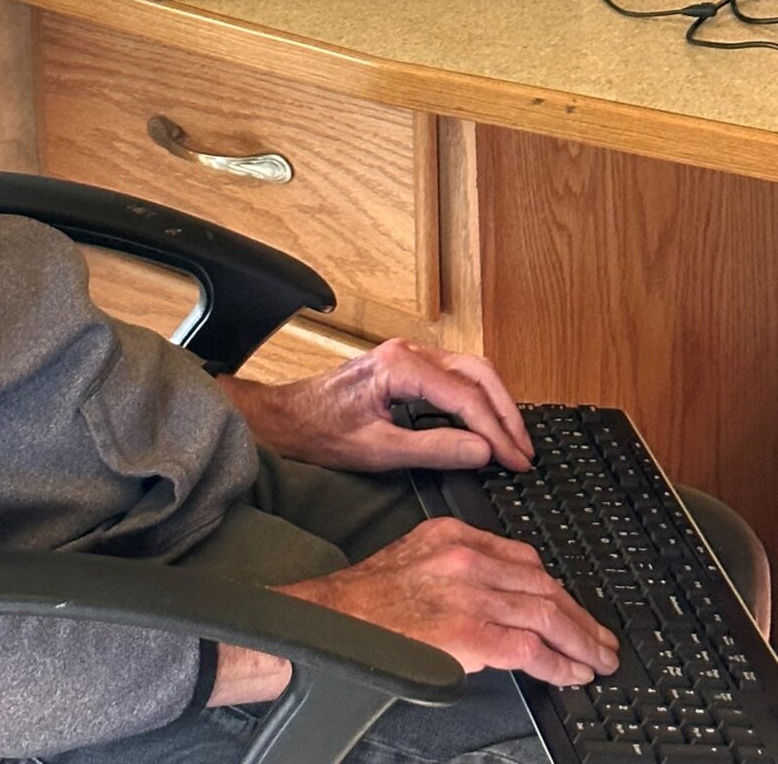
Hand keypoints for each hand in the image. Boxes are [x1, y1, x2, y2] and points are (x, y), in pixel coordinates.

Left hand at [221, 339, 533, 472]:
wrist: (288, 419)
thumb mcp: (380, 451)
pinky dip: (478, 399)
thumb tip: (483, 451)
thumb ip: (435, 450)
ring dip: (496, 404)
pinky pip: (455, 375)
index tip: (516, 461)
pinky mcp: (408, 366)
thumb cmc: (323, 433)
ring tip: (513, 442)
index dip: (497, 432)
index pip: (466, 398)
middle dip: (506, 412)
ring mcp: (409, 355)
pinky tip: (487, 425)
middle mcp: (408, 352)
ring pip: (470, 370)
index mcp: (401, 367)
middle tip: (524, 452)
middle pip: (478, 373)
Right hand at [282, 517, 617, 686]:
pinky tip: (573, 675)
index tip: (572, 607)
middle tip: (602, 639)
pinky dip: (560, 664)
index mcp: (454, 534)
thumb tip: (498, 594)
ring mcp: (472, 595)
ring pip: (547, 614)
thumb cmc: (368, 597)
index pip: (525, 558)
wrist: (336, 618)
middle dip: (580, 616)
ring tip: (599, 660)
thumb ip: (457, 564)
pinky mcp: (472, 633)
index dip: (556, 588)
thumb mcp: (415, 556)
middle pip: (544, 585)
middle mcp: (468, 558)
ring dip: (582, 642)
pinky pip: (532, 649)